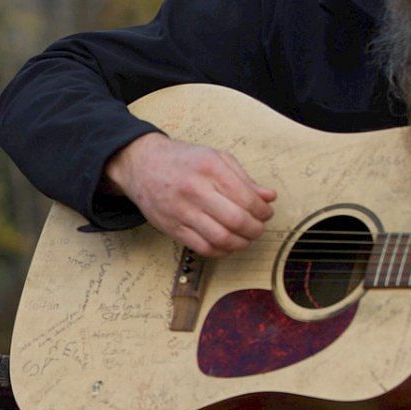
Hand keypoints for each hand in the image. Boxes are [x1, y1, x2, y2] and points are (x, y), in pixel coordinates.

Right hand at [102, 132, 275, 256]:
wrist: (141, 164)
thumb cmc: (181, 160)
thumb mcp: (215, 158)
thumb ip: (243, 178)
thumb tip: (269, 197)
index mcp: (209, 168)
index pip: (247, 198)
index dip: (262, 211)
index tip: (265, 213)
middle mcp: (195, 189)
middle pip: (236, 220)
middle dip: (255, 229)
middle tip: (258, 228)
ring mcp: (181, 210)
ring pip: (221, 238)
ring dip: (240, 243)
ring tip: (244, 238)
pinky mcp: (172, 227)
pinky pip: (203, 248)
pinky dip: (221, 251)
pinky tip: (226, 244)